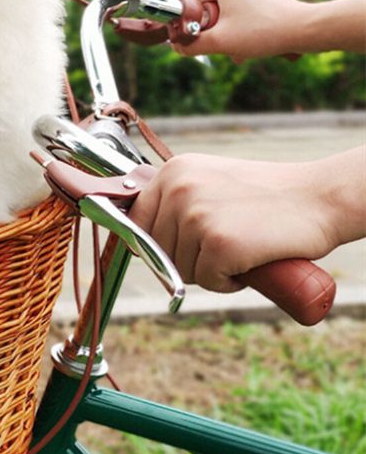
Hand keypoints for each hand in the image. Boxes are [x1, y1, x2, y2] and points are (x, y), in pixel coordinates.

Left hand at [128, 153, 341, 292]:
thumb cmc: (266, 196)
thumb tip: (133, 237)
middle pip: (156, 250)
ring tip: (241, 246)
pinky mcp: (220, 244)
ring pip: (180, 269)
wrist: (319, 198)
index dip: (152, 242)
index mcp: (173, 171)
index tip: (174, 248)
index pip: (135, 221)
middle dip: (185, 259)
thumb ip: (174, 200)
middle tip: (224, 245)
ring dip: (209, 271)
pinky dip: (229, 282)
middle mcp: (179, 189)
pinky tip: (250, 260)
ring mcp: (197, 216)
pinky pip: (207, 282)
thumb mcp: (208, 182)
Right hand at [174, 0, 306, 61]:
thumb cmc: (263, 31)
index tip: (192, 39)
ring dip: (223, 33)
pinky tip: (246, 44)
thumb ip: (191, 45)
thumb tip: (176, 47)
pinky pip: (237, 12)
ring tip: (235, 48)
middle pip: (204, 7)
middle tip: (218, 44)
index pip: (187, 0)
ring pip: (221, 13)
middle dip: (208, 30)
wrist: (303, 30)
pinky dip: (237, 29)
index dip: (185, 23)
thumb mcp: (219, 42)